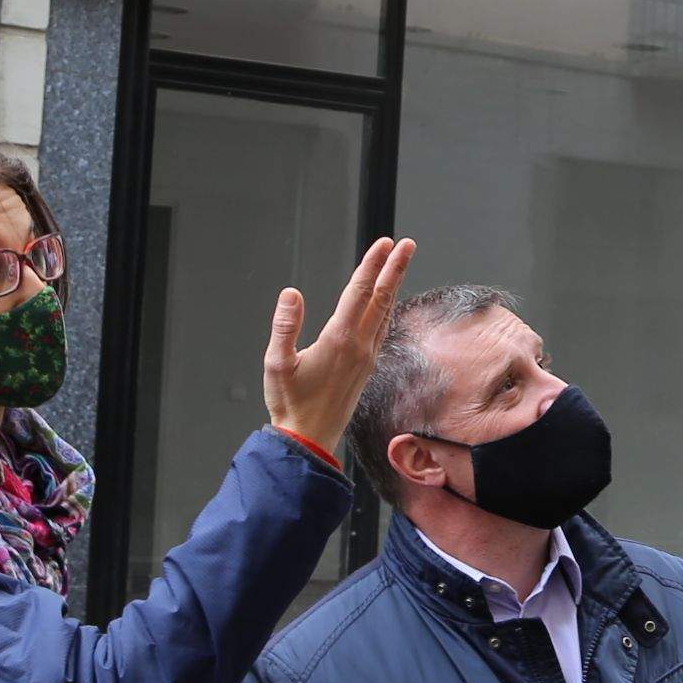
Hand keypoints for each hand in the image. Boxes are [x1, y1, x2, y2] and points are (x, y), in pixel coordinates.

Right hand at [263, 238, 415, 445]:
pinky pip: (382, 330)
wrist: (310, 439)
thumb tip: (290, 294)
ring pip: (385, 313)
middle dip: (394, 268)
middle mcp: (359, 346)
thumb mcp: (276, 364)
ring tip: (400, 265)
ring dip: (393, 286)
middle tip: (406, 244)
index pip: (359, 293)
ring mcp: (366, 357)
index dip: (371, 265)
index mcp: (338, 340)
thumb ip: (284, 326)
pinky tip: (387, 304)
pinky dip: (387, 309)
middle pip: (381, 298)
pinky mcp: (366, 368)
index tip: (384, 244)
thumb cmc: (290, 404)